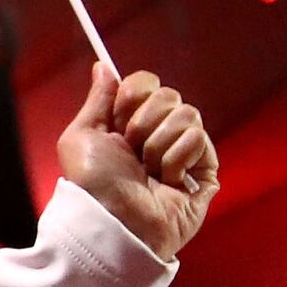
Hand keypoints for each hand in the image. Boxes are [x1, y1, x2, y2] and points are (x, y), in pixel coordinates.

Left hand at [58, 64, 219, 261]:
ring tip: (147, 171)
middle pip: (169, 95)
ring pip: (187, 114)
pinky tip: (167, 182)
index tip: (119, 113)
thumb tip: (103, 67)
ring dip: (159, 143)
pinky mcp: (205, 172)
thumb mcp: (82, 136)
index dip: (134, 93)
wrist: (111, 219)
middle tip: (132, 148)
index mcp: (130, 124)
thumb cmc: (92, 183)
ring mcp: (184, 153)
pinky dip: (177, 159)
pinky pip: (199, 138)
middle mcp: (158, 135)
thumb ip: (97, 99)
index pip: (147, 84)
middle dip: (144, 120)